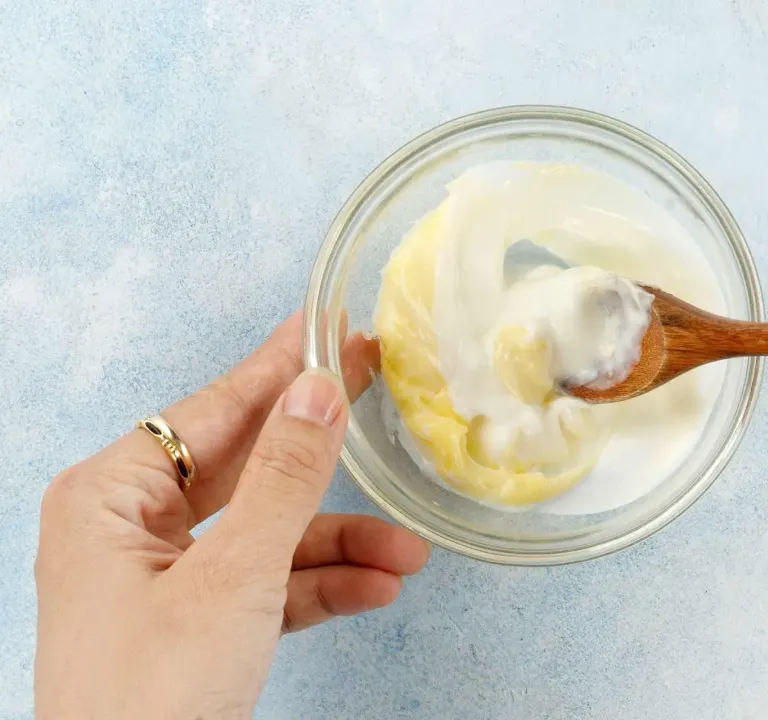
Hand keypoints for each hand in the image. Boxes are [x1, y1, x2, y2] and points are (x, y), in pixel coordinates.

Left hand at [35, 313, 429, 719]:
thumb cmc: (150, 698)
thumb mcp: (232, 577)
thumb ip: (283, 480)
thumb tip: (317, 390)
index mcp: (111, 496)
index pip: (213, 408)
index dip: (279, 366)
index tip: (330, 325)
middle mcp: (133, 527)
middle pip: (248, 466)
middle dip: (324, 458)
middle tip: (379, 388)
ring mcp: (167, 577)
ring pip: (269, 533)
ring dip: (340, 544)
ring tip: (407, 553)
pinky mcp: (198, 622)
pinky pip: (270, 584)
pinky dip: (322, 587)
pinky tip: (376, 587)